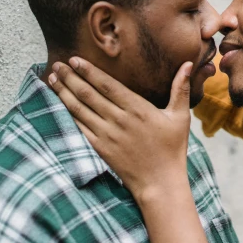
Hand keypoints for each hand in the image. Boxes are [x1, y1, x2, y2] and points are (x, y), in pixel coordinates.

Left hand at [49, 58, 193, 203]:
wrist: (160, 183)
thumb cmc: (172, 149)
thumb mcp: (180, 117)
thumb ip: (181, 89)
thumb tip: (189, 64)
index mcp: (138, 109)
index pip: (108, 85)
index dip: (89, 71)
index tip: (75, 60)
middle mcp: (120, 120)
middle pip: (89, 94)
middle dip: (70, 77)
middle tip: (57, 64)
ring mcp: (107, 135)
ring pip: (80, 109)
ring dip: (64, 93)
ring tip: (53, 79)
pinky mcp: (100, 148)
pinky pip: (79, 128)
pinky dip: (67, 114)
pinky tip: (58, 104)